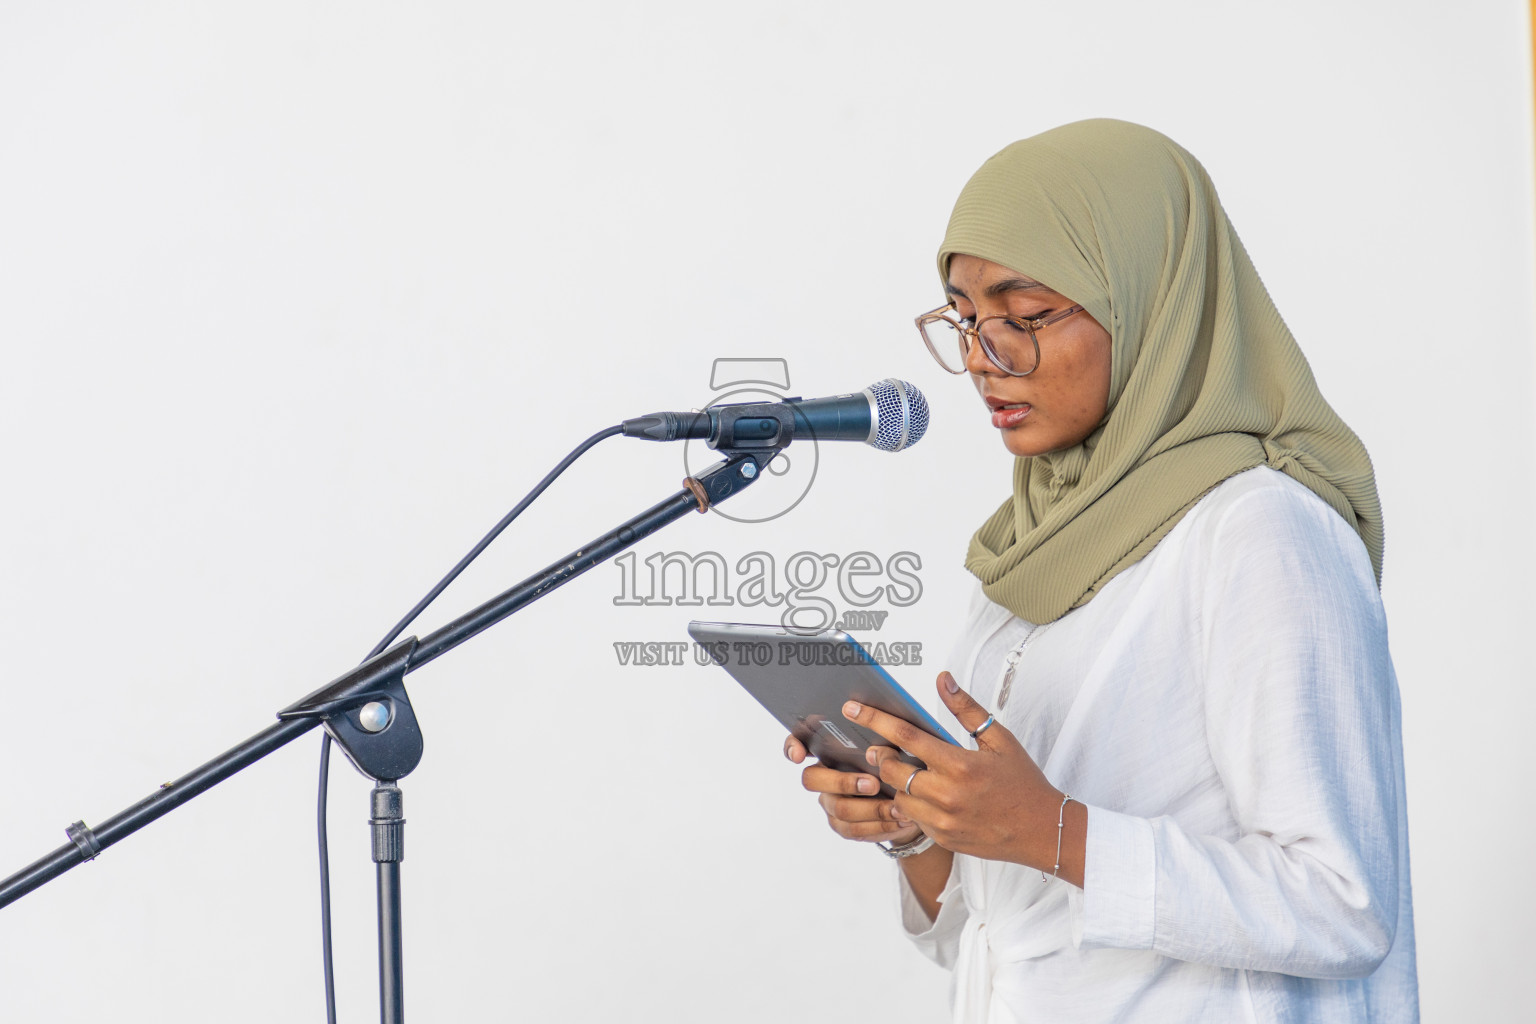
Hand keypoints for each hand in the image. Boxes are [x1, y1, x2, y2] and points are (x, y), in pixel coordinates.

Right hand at [783, 734, 922, 845]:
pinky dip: (880, 825)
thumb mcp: (894, 747)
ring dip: (871, 808)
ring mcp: (830, 802)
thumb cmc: (897, 762)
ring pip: (840, 808)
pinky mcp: (842, 825)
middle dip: (843, 782)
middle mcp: (822, 776)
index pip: (797, 741)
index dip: (792, 746)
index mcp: (828, 749)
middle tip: (874, 783)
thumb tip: (879, 751)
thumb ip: (883, 745)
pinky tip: (900, 819)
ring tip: (897, 807)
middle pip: (812, 779)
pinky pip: (855, 829)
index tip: (799, 754)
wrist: (912, 795)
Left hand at [847, 671, 1077, 875]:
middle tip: (879, 748)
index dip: (874, 720)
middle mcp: (946, 794)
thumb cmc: (1023, 782)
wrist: (1044, 831)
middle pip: (891, 769)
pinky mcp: (942, 838)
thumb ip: (966, 710)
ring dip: (894, 782)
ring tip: (904, 771)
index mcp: (959, 764)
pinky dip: (911, 804)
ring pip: (896, 796)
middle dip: (879, 755)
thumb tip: (943, 680)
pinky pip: (912, 818)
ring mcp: (942, 820)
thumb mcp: (1000, 740)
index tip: (852, 709)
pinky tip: (923, 795)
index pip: (905, 736)